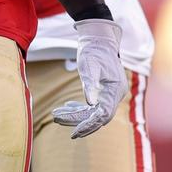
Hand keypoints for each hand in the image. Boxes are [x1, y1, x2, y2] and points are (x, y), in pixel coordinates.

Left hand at [53, 18, 124, 138]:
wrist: (99, 38)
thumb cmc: (94, 50)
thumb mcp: (89, 66)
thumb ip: (90, 84)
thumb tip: (90, 103)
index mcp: (115, 90)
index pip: (103, 115)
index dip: (89, 125)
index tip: (74, 132)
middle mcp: (115, 95)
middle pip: (98, 117)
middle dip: (78, 122)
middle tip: (58, 120)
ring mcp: (110, 94)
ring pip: (93, 113)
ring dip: (75, 115)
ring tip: (56, 115)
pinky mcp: (104, 91)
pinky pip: (92, 106)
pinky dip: (79, 108)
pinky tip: (66, 107)